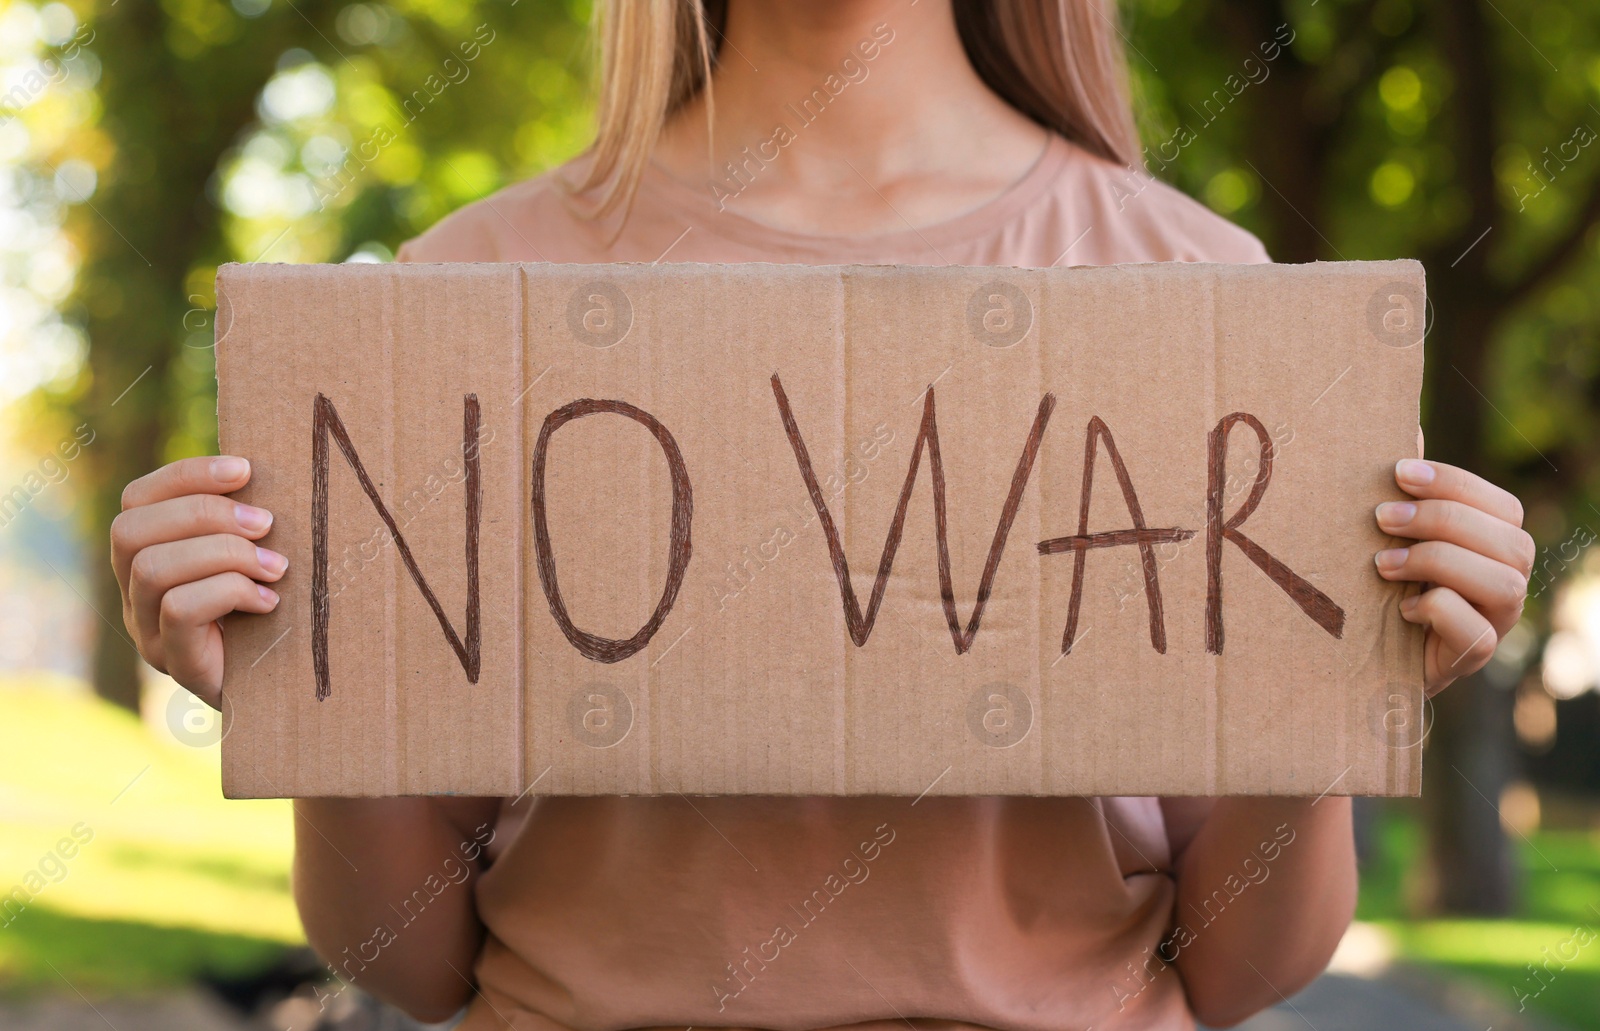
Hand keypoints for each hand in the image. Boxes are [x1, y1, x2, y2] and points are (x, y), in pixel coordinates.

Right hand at [111, 456, 284, 707]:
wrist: (289, 692)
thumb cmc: (276, 611)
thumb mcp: (256, 557)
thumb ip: (245, 520)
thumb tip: (262, 467)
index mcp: (148, 556)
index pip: (138, 499)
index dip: (187, 475)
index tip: (245, 468)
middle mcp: (134, 594)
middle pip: (131, 530)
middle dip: (205, 514)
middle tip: (267, 523)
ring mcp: (147, 631)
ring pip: (153, 569)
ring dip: (224, 554)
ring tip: (276, 567)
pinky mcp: (175, 662)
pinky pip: (179, 610)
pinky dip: (230, 592)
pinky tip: (270, 602)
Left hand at [1374, 458, 1532, 695]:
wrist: (1362, 654)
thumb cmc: (1381, 580)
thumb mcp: (1391, 533)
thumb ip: (1405, 490)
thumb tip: (1406, 428)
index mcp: (1494, 544)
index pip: (1500, 504)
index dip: (1454, 483)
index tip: (1397, 473)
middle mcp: (1507, 581)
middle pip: (1509, 540)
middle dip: (1443, 520)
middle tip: (1381, 519)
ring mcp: (1496, 621)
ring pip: (1504, 583)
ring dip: (1439, 563)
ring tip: (1383, 565)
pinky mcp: (1473, 657)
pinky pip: (1477, 633)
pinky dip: (1438, 612)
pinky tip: (1400, 608)